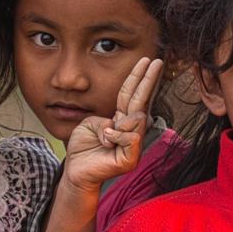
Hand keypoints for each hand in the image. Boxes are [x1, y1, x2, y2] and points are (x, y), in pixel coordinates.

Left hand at [62, 57, 163, 193]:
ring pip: (137, 119)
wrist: (76, 171)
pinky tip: (107, 141)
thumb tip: (119, 123)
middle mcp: (131, 130)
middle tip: (156, 60)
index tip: (147, 61)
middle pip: (142, 100)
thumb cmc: (83, 148)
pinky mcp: (131, 158)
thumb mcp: (90, 123)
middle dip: (148, 79)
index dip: (137, 77)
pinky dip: (115, 136)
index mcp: (121, 120)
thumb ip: (105, 119)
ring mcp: (133, 145)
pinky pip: (130, 137)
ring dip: (119, 124)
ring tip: (106, 136)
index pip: (131, 95)